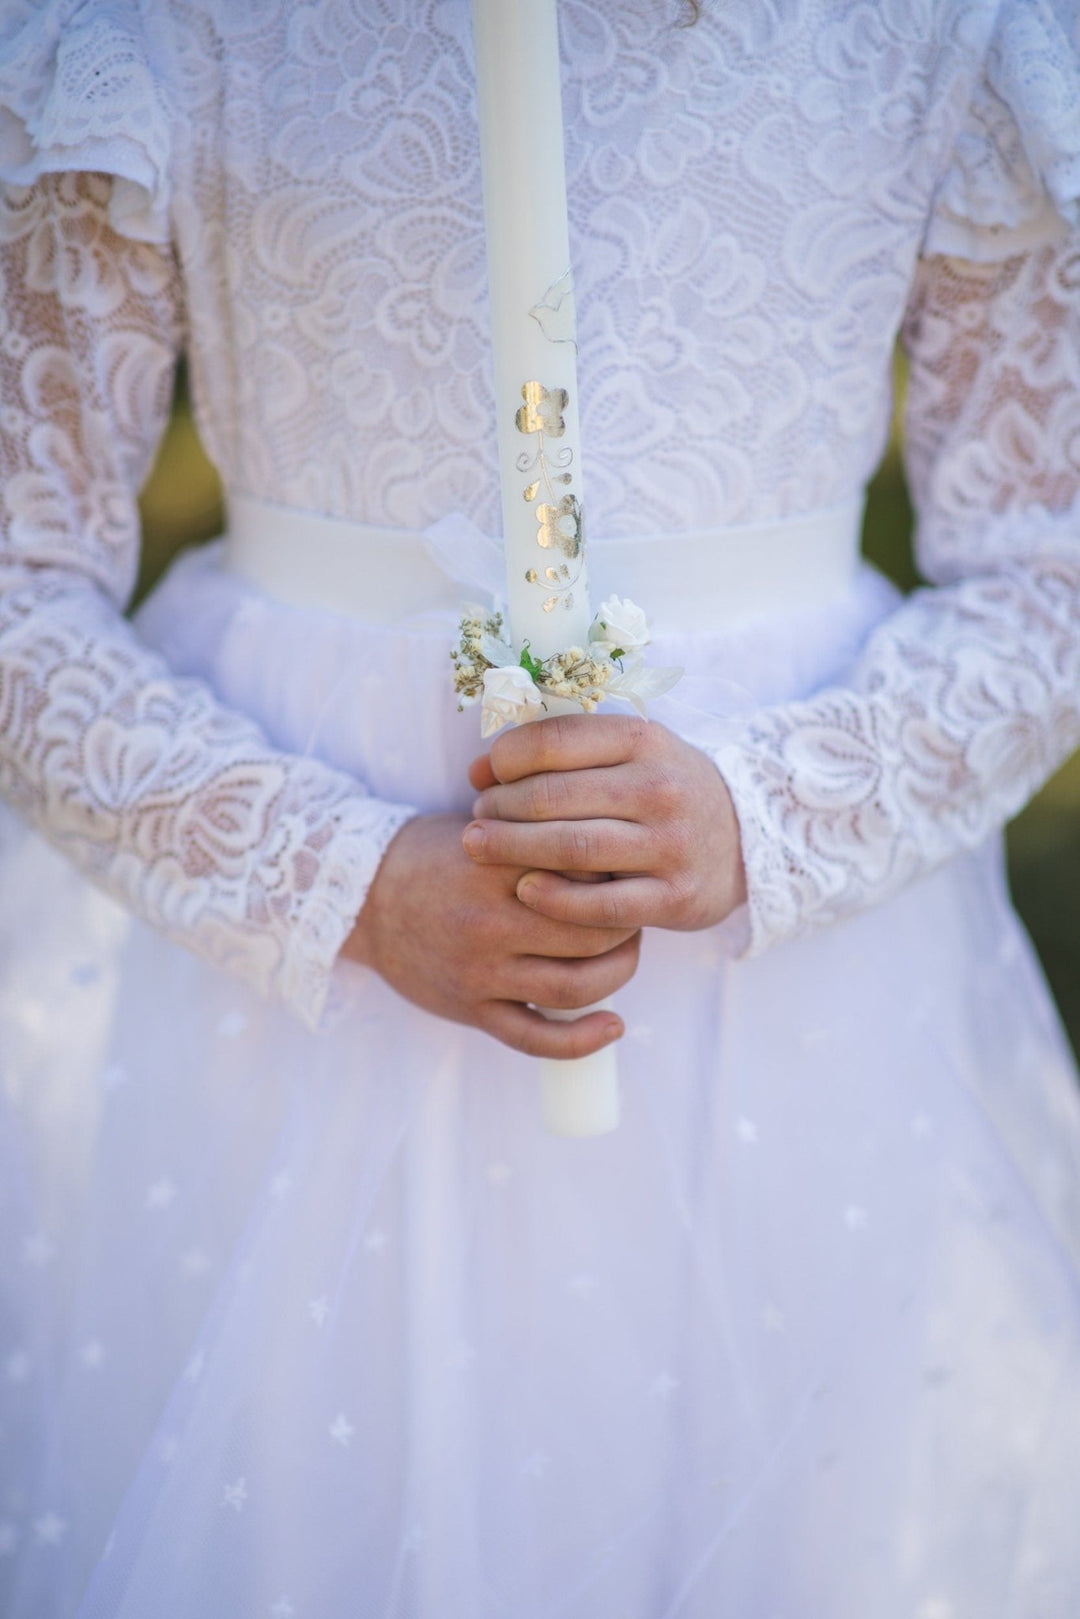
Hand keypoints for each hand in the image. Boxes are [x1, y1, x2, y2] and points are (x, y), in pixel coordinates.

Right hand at [342, 813, 639, 1057]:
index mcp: (496, 864)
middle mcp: (489, 919)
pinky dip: (582, 1040)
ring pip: (575, 985)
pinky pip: (536, 1037)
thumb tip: (614, 831)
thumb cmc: (437, 858)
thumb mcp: (483, 826)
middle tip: (635, 909)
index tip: (629, 867)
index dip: (619, 870)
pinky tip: (613, 1026)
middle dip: (628, 922)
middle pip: (591, 930)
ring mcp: (481, 969)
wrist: (364, 900)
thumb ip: (538, 829)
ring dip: (617, 973)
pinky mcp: (472, 1007)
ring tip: (626, 955)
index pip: (585, 869)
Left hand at [464, 714, 746, 932]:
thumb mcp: (624, 756)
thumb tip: (477, 770)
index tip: (485, 776)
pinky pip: (602, 904)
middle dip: (499, 808)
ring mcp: (671, 844)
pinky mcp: (675, 897)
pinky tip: (524, 891)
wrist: (744, 840)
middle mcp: (661, 788)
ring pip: (573, 848)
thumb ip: (556, 756)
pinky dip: (556, 899)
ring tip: (479, 848)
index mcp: (644, 740)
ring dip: (512, 848)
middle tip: (475, 819)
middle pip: (555, 797)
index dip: (505, 759)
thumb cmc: (660, 793)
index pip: (555, 740)